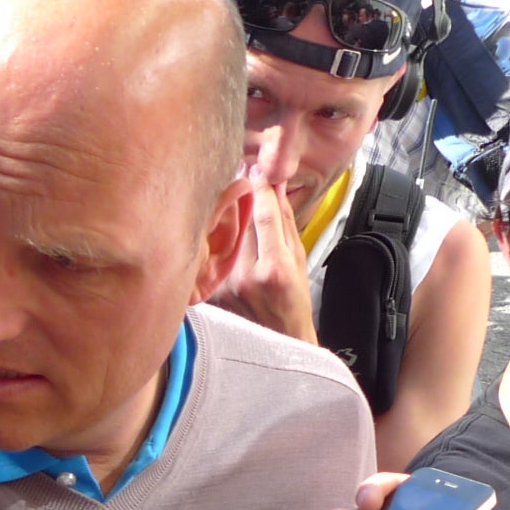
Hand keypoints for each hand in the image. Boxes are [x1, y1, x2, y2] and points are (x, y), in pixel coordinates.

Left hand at [207, 162, 317, 344]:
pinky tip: (216, 224)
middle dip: (237, 190)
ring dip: (222, 209)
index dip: (259, 184)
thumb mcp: (299, 258)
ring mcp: (225, 285)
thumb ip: (285, 220)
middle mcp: (246, 277)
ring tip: (227, 191)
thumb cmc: (293, 301)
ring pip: (219, 232)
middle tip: (238, 167)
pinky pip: (211, 252)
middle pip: (236, 218)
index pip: (262, 213)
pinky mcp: (211, 291)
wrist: (279, 342)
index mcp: (275, 269)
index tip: (257, 166)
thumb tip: (275, 184)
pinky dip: (213, 234)